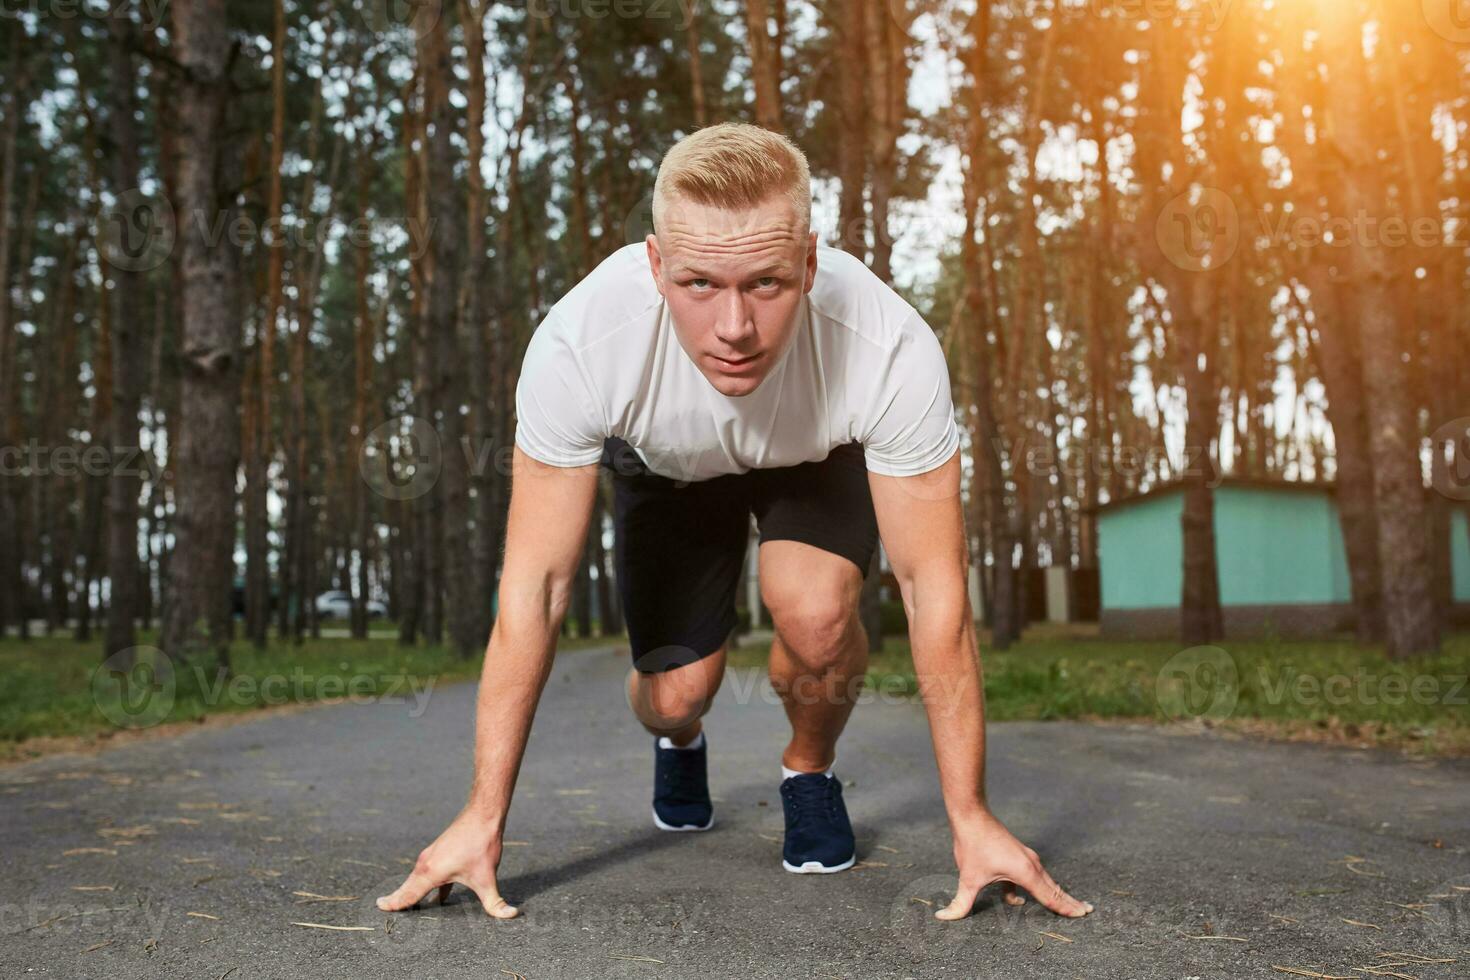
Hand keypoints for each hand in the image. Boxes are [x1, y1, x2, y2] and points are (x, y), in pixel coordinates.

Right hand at [376, 808, 518, 918]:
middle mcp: (425, 864)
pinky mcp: (441, 852)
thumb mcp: (487, 878)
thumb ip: (495, 903)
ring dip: (411, 893)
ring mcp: (432, 856)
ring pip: (417, 879)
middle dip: (397, 900)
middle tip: (382, 909)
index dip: (394, 904)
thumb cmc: (481, 845)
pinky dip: (428, 886)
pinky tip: (439, 899)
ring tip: (407, 908)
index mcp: (430, 873)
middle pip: (407, 887)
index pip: (408, 895)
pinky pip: (430, 874)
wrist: (483, 814)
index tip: (379, 908)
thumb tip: (511, 915)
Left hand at [936, 810, 1093, 921]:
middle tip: (1086, 911)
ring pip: (1044, 881)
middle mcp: (1031, 864)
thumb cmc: (973, 845)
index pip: (1050, 896)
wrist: (972, 815)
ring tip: (1067, 905)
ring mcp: (1025, 858)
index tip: (1083, 914)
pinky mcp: (1017, 855)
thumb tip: (943, 917)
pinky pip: (1030, 876)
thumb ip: (960, 903)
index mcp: (1026, 872)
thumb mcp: (968, 878)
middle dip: (1069, 902)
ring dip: (1054, 894)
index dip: (1066, 908)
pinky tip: (1017, 900)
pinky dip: (1032, 888)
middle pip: (1054, 888)